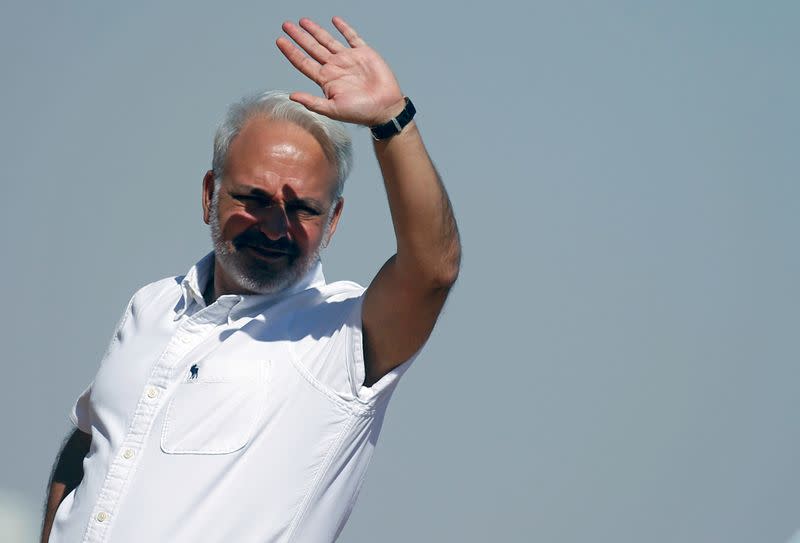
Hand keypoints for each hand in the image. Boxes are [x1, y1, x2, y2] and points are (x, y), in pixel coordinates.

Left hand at [276, 17, 405, 126]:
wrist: (385, 108)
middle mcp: (335, 68)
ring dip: (315, 31)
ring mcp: (348, 59)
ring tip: (302, 21)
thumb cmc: (361, 112)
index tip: (280, 41)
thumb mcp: (333, 110)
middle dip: (299, 37)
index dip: (291, 52)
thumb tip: (291, 96)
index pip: (303, 62)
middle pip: (312, 48)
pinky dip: (344, 28)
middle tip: (286, 25)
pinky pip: (352, 37)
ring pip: (328, 40)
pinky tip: (335, 21)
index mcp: (326, 80)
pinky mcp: (364, 54)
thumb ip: (312, 102)